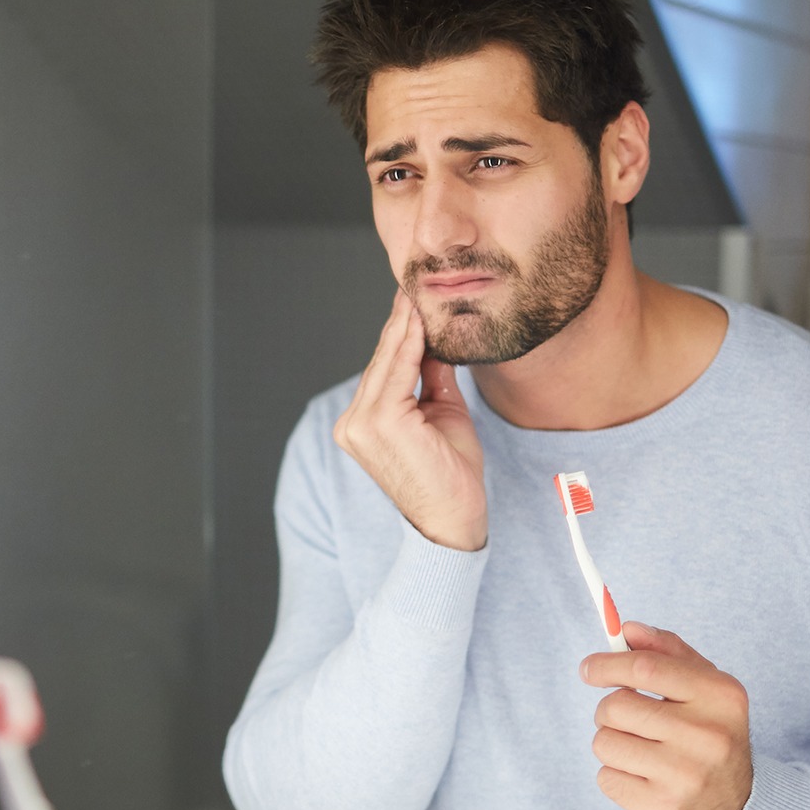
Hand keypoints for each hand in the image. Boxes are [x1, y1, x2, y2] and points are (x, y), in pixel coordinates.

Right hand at [331, 290, 486, 550]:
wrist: (454, 521)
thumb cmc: (451, 476)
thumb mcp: (443, 415)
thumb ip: (433, 379)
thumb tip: (436, 343)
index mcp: (363, 424)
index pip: (382, 369)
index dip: (400, 334)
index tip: (413, 303)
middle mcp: (355, 424)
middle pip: (382, 361)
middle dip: (402, 324)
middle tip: (415, 288)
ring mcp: (363, 425)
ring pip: (388, 362)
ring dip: (406, 327)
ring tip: (418, 297)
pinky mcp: (380, 423)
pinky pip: (397, 372)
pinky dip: (410, 344)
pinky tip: (421, 321)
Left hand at [581, 622, 751, 809]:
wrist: (737, 809)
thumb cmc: (709, 735)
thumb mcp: (704, 689)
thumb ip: (668, 652)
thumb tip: (628, 629)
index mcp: (721, 696)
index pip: (646, 668)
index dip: (607, 665)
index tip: (590, 669)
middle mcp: (709, 736)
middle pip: (616, 706)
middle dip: (609, 711)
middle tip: (626, 721)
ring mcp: (687, 776)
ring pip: (604, 742)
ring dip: (611, 744)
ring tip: (640, 752)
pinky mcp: (664, 809)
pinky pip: (606, 778)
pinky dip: (616, 776)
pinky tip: (644, 780)